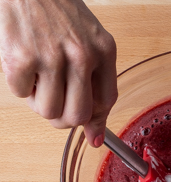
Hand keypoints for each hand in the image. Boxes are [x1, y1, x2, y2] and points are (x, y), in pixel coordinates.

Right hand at [0, 0, 117, 146]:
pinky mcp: (21, 57)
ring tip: (39, 79)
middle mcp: (82, 55)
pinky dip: (20, 86)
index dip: (97, 122)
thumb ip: (96, 84)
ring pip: (49, 111)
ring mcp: (51, 56)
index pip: (106, 102)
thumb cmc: (59, 13)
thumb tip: (95, 137)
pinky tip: (24, 65)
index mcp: (104, 50)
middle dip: (65, 119)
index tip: (92, 135)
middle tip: (57, 104)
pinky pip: (20, 94)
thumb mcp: (90, 41)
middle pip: (77, 116)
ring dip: (40, 102)